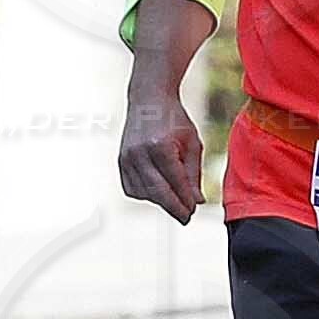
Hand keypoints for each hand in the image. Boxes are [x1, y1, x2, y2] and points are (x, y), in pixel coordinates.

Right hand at [116, 89, 203, 221]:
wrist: (149, 100)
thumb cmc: (175, 120)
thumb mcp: (192, 143)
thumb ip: (193, 174)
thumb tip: (197, 202)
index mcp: (161, 146)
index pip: (175, 182)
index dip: (185, 201)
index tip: (193, 211)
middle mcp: (140, 153)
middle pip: (158, 192)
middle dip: (173, 207)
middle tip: (186, 217)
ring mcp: (127, 158)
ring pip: (144, 193)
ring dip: (160, 201)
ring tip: (174, 201)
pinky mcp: (120, 161)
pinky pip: (132, 188)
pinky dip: (145, 194)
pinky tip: (157, 191)